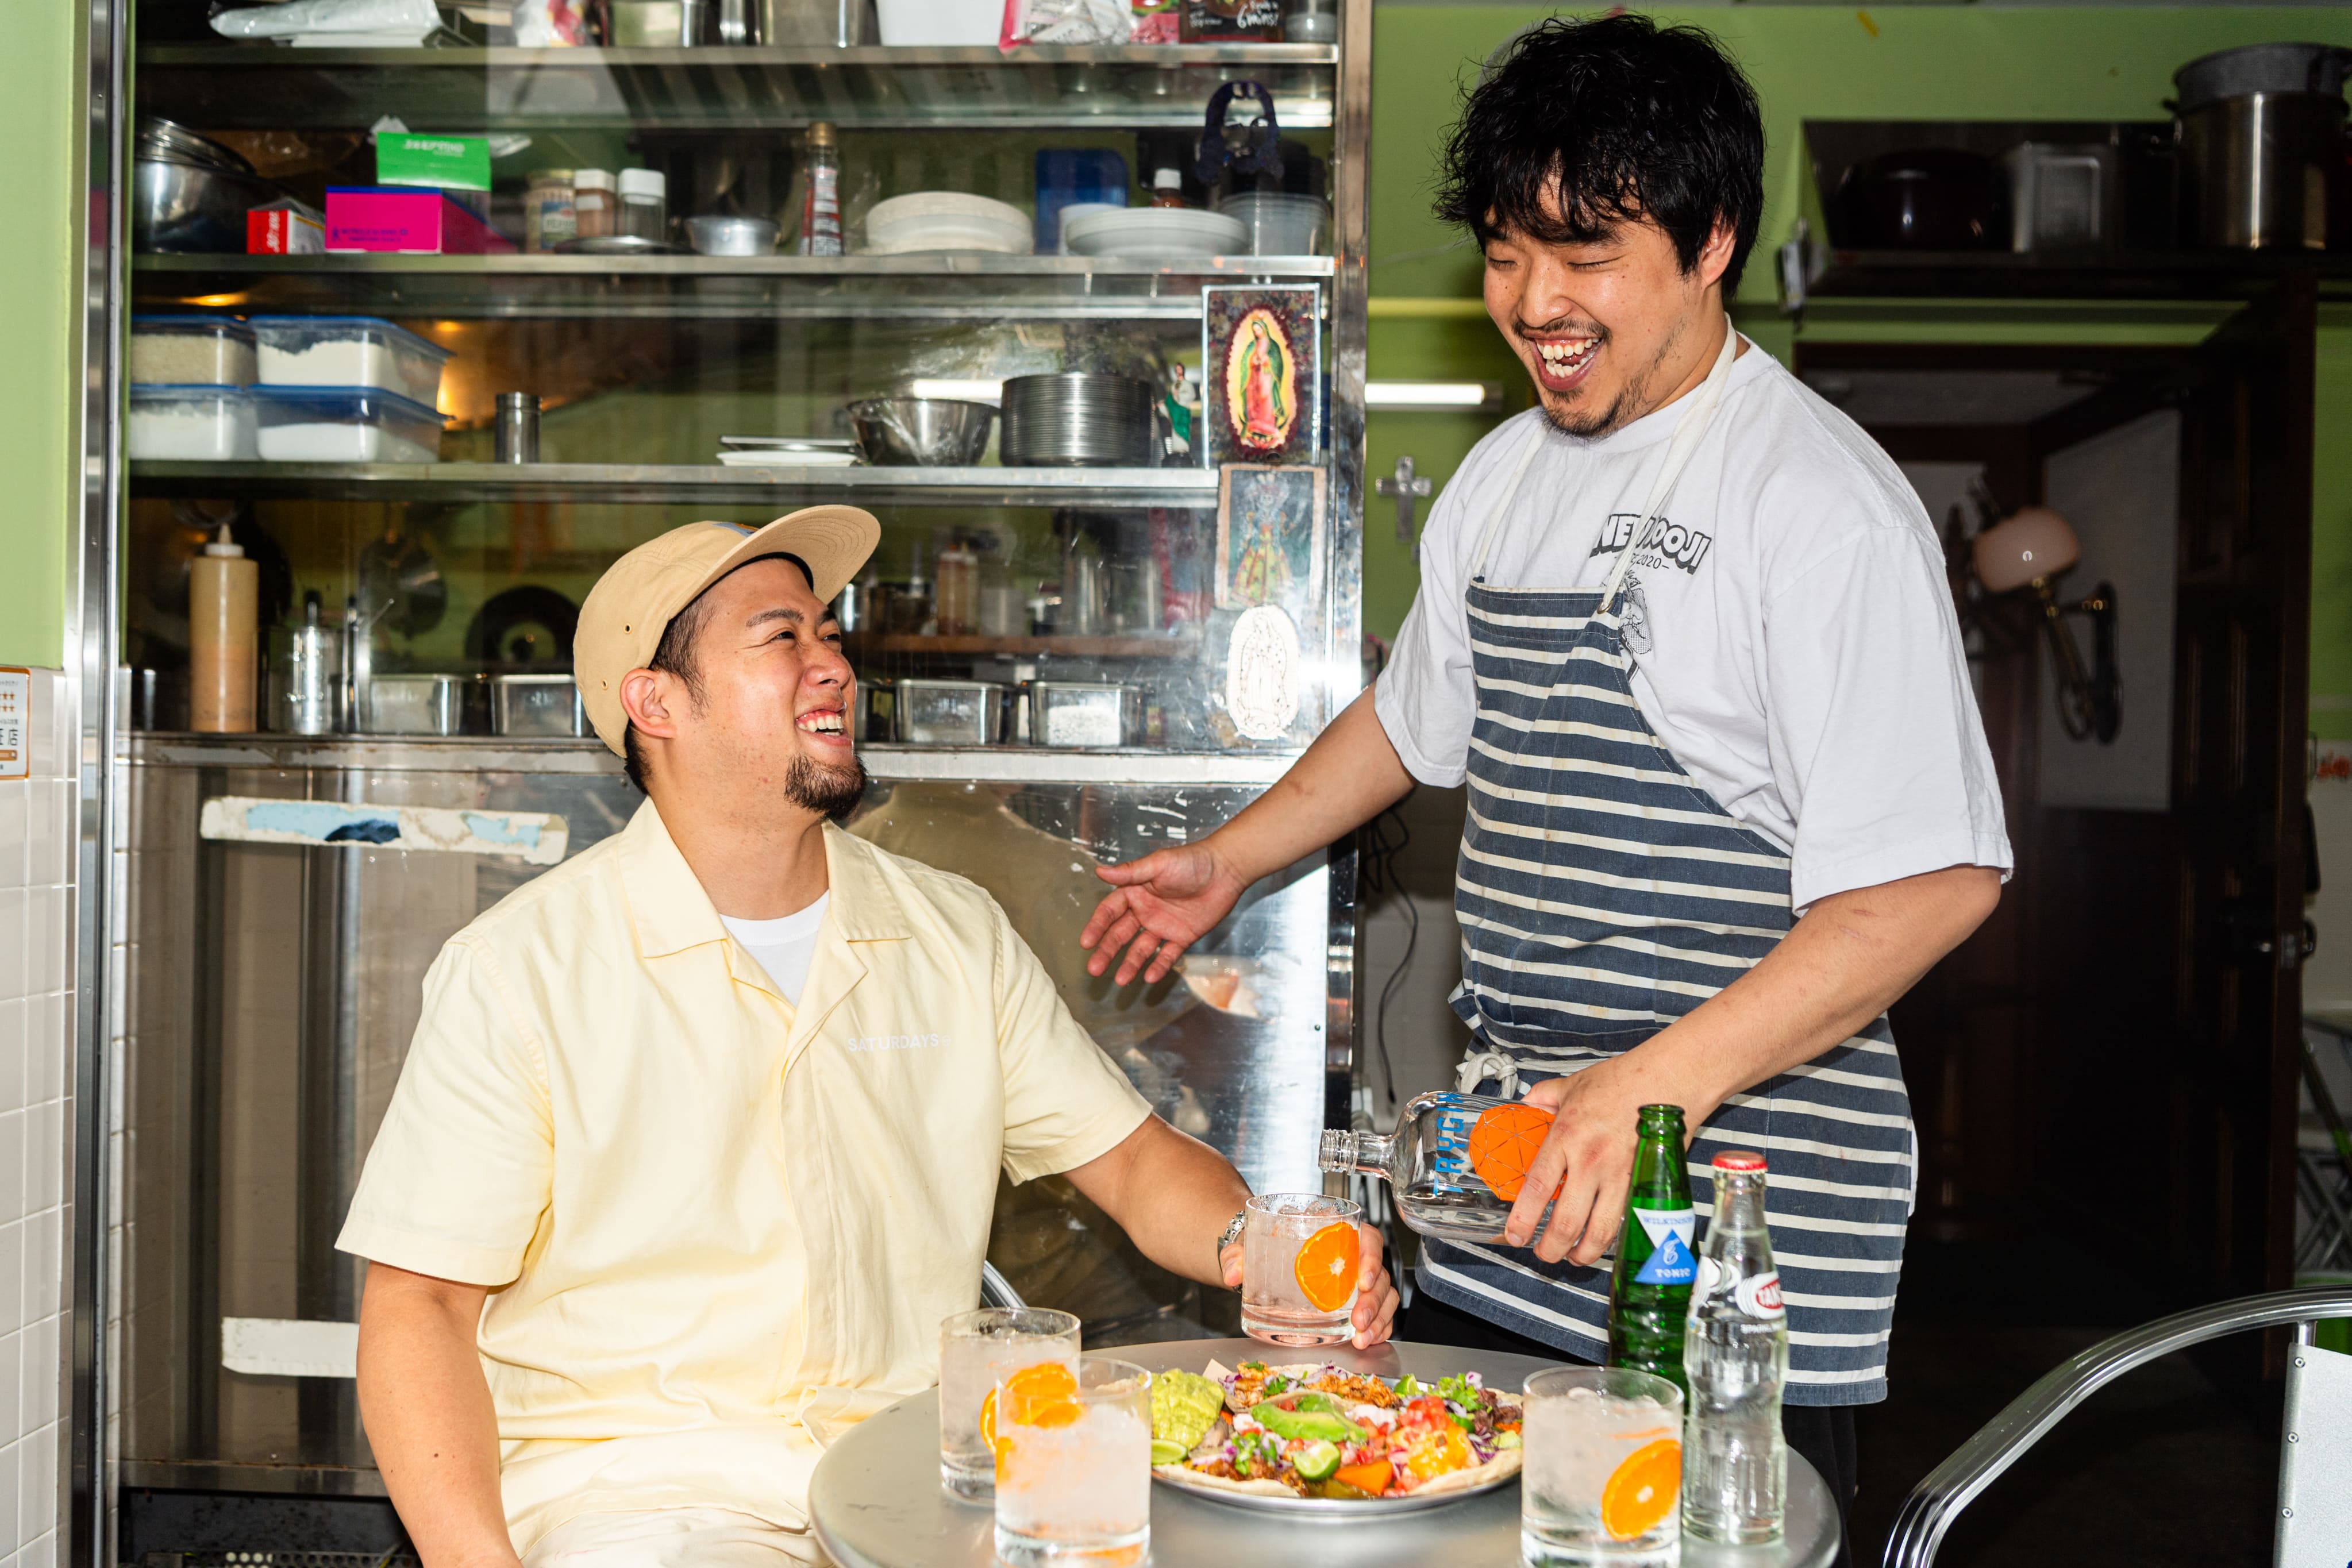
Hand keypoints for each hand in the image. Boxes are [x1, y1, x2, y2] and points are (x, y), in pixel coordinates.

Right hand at [1080, 843, 1248, 985]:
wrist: (1226, 870)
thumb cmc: (1192, 861)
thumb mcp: (1159, 864)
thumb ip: (1130, 872)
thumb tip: (1099, 871)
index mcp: (1135, 892)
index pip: (1110, 912)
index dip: (1097, 926)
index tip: (1086, 942)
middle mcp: (1145, 911)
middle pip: (1120, 934)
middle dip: (1107, 951)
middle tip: (1094, 969)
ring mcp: (1163, 925)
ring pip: (1141, 948)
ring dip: (1130, 964)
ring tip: (1120, 980)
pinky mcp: (1183, 936)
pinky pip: (1168, 954)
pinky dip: (1159, 966)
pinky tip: (1149, 978)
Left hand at [1220, 1223, 1399, 1350]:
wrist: (1259, 1262)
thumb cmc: (1262, 1246)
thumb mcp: (1249, 1246)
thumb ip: (1238, 1255)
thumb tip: (1231, 1273)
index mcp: (1333, 1232)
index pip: (1367, 1237)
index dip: (1372, 1256)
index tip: (1363, 1279)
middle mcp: (1351, 1256)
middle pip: (1379, 1273)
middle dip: (1374, 1300)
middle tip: (1359, 1321)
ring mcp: (1356, 1281)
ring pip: (1384, 1296)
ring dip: (1379, 1318)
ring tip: (1362, 1338)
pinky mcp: (1355, 1302)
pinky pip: (1379, 1313)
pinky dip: (1379, 1328)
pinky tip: (1369, 1340)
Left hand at [1504, 1060, 1681, 1266]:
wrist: (1667, 1080)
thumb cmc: (1622, 1081)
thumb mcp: (1572, 1085)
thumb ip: (1545, 1097)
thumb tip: (1528, 1105)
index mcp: (1565, 1138)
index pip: (1536, 1189)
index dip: (1523, 1219)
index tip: (1514, 1235)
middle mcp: (1590, 1162)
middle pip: (1565, 1221)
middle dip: (1551, 1248)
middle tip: (1543, 1255)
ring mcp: (1619, 1176)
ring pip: (1599, 1231)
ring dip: (1583, 1252)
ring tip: (1573, 1258)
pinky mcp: (1643, 1183)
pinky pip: (1625, 1220)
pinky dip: (1613, 1237)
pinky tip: (1604, 1241)